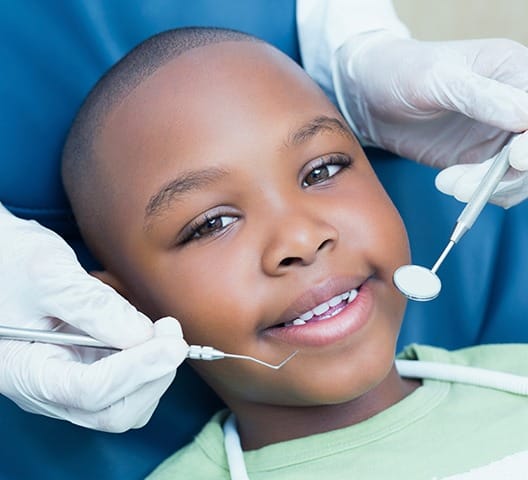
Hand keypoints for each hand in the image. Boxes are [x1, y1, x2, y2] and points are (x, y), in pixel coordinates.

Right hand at [0, 204, 187, 431]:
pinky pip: (128, 386)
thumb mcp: (48, 273)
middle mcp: (47, 389)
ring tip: (159, 330)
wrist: (2, 260)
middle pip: (113, 412)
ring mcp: (68, 382)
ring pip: (126, 405)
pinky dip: (149, 364)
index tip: (172, 342)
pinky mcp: (86, 370)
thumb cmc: (11, 262)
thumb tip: (143, 335)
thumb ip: (92, 306)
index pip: (90, 391)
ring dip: (155, 372)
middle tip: (172, 334)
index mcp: (25, 370)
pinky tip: (148, 333)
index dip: (138, 368)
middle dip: (152, 376)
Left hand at [333, 31, 527, 205]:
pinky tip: (447, 182)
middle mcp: (512, 104)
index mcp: (512, 71)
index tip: (516, 158)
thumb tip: (525, 116)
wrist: (369, 96)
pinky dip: (475, 191)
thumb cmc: (401, 72)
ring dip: (487, 187)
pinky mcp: (477, 158)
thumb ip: (480, 96)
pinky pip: (492, 184)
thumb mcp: (437, 78)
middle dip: (506, 172)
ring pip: (517, 174)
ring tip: (449, 183)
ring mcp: (497, 134)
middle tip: (466, 183)